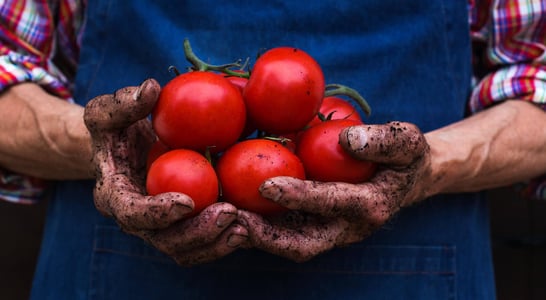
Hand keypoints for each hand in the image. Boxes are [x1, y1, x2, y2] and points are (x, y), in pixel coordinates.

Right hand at [84, 79, 246, 265]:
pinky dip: (225, 240)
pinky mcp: (185, 228)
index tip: (187, 201)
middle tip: (229, 213)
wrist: (128, 151)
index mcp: (116, 197)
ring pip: (188, 250)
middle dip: (198, 232)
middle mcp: (139, 222)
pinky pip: (204, 244)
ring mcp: (163, 229)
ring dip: (217, 242)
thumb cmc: (117, 129)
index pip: (133, 214)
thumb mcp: (108, 112)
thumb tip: (150, 89)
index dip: (158, 213)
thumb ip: (121, 103)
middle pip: (166, 241)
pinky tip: (251, 225)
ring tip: (246, 227)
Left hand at [238, 121, 430, 261]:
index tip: (267, 184)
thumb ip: (383, 140)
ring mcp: (327, 233)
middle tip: (232, 219)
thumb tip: (346, 139)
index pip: (332, 204)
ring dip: (253, 237)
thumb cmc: (403, 158)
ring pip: (285, 245)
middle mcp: (345, 229)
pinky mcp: (312, 228)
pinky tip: (228, 209)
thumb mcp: (406, 142)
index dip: (300, 196)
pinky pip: (281, 233)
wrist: (404, 180)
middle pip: (303, 244)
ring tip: (220, 218)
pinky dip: (255, 227)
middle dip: (267, 237)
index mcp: (369, 206)